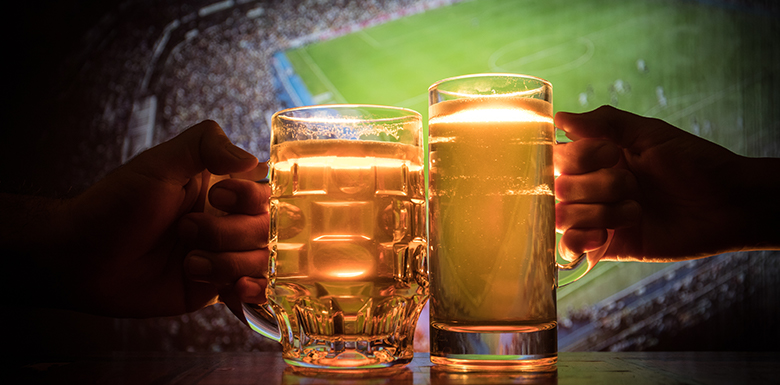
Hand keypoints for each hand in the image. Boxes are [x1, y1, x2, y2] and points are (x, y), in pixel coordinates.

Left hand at [11, 120, 269, 317]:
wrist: (83, 259)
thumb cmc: (116, 205)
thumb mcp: (159, 163)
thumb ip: (205, 144)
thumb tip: (252, 158)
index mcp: (222, 185)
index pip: (268, 188)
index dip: (252, 196)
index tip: (218, 196)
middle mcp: (229, 219)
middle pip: (269, 227)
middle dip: (231, 232)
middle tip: (186, 230)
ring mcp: (226, 254)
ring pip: (262, 260)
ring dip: (229, 262)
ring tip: (190, 263)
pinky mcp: (217, 287)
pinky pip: (255, 291)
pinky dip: (250, 290)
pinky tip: (230, 290)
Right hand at [554, 106, 779, 262]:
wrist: (728, 204)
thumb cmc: (695, 163)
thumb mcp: (649, 133)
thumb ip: (604, 123)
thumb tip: (559, 118)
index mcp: (598, 157)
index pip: (558, 156)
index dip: (579, 157)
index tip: (611, 154)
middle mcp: (592, 186)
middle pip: (559, 187)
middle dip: (597, 186)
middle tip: (633, 186)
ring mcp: (598, 216)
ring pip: (563, 217)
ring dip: (599, 213)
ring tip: (635, 211)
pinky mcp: (608, 246)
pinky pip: (569, 248)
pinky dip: (578, 241)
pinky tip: (605, 236)